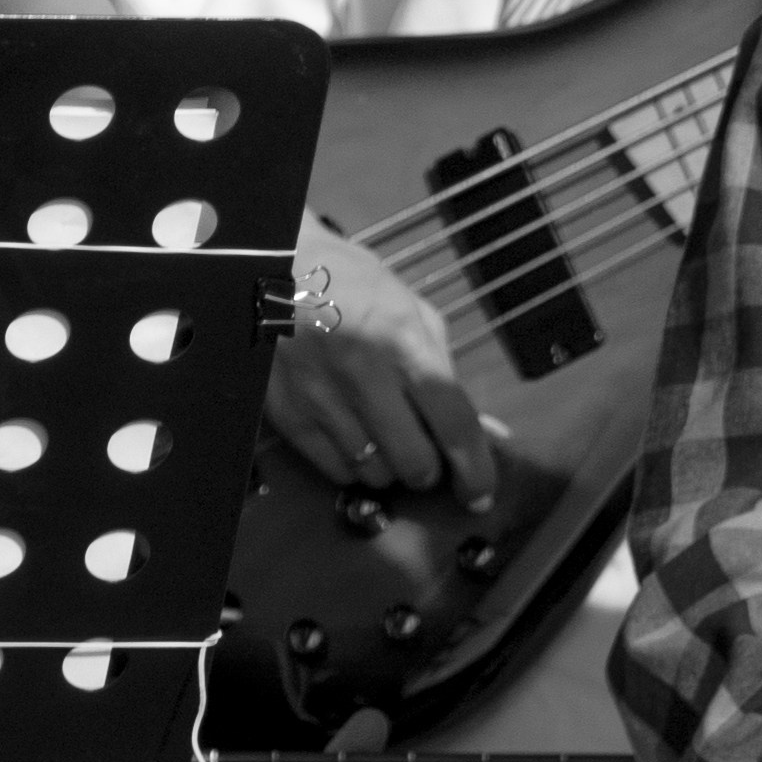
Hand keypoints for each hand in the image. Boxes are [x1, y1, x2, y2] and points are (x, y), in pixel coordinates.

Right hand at [266, 206, 498, 507]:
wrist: (275, 267)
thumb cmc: (354, 285)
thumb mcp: (412, 312)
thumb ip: (447, 371)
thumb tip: (487, 432)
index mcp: (405, 344)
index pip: (453, 423)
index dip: (474, 469)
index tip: (479, 494)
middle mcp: (364, 377)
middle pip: (414, 463)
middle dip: (429, 468)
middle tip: (425, 450)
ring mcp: (321, 399)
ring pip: (374, 474)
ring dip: (390, 466)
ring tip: (384, 433)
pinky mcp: (288, 415)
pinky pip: (335, 470)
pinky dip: (354, 465)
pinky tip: (354, 435)